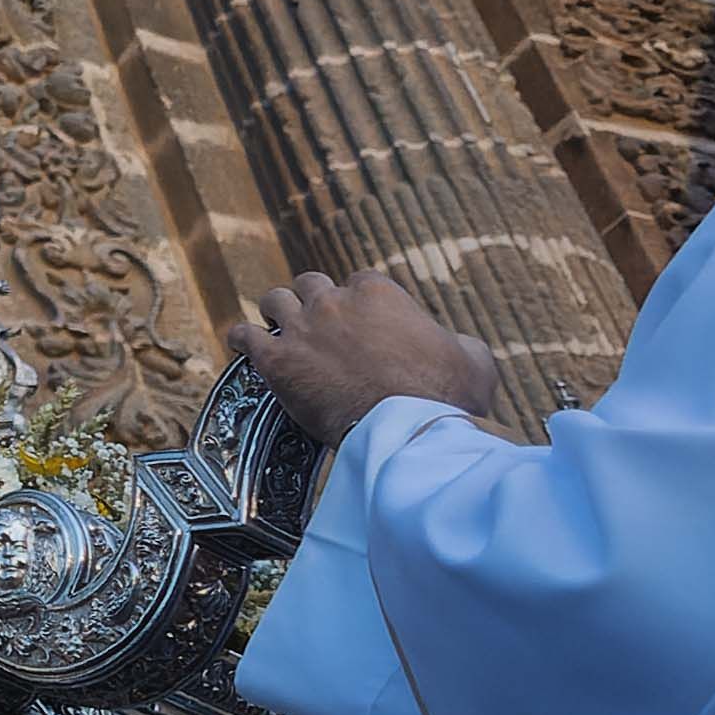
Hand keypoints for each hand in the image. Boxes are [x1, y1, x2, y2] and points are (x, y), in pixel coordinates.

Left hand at [225, 270, 506, 442]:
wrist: (409, 430)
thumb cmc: (447, 397)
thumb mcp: (474, 359)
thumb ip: (457, 341)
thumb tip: (455, 345)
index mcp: (378, 292)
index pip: (357, 284)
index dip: (357, 305)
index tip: (359, 326)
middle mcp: (334, 300)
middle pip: (311, 285)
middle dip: (314, 301)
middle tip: (316, 325)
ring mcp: (302, 327)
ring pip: (276, 301)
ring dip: (277, 313)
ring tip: (278, 328)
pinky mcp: (277, 361)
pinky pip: (244, 335)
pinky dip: (241, 338)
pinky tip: (240, 343)